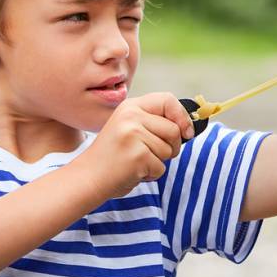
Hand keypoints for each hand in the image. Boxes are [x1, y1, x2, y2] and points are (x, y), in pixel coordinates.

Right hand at [80, 92, 195, 199]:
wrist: (88, 177)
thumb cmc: (114, 156)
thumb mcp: (129, 128)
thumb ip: (153, 122)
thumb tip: (189, 127)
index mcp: (130, 106)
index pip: (168, 99)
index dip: (182, 116)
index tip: (187, 132)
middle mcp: (131, 116)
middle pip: (174, 130)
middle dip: (171, 147)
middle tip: (150, 154)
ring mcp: (133, 135)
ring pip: (168, 150)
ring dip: (158, 162)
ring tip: (136, 162)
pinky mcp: (137, 156)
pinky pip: (160, 167)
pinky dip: (151, 174)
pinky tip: (132, 172)